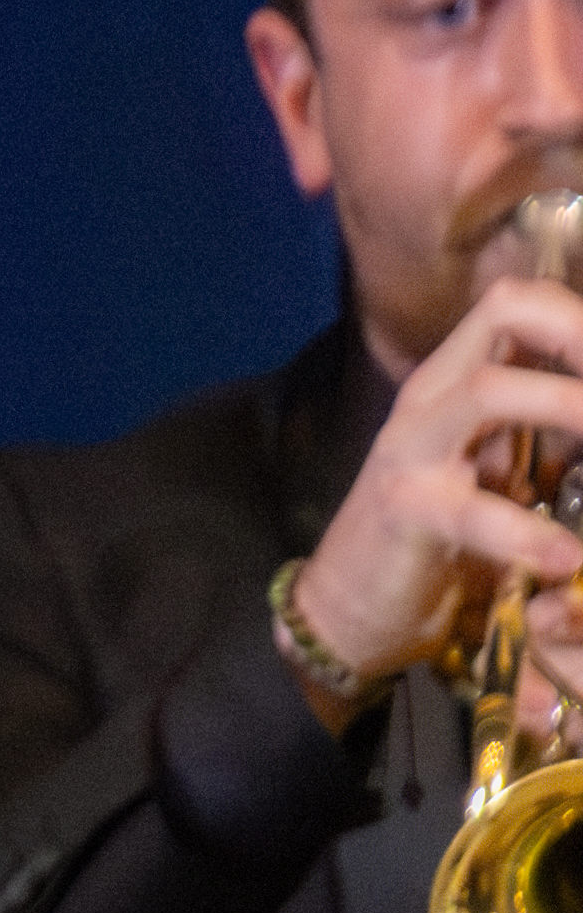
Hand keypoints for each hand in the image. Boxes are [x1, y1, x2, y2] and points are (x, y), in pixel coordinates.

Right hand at [293, 271, 582, 699]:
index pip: (521, 304)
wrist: (352, 609)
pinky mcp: (404, 510)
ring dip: (568, 404)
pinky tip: (566, 560)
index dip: (576, 316)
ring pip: (489, 390)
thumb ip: (544, 428)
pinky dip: (531, 536)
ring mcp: (411, 449)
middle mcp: (432, 399)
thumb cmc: (442, 537)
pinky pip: (474, 510)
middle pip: (506, 312)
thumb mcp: (500, 465)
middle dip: (579, 337)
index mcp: (457, 381)